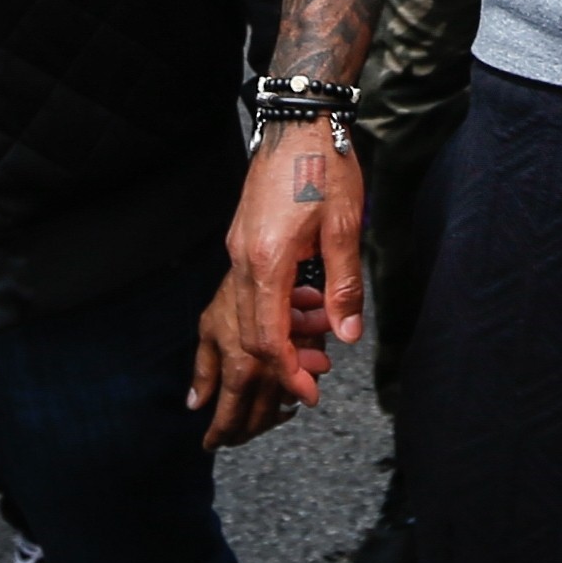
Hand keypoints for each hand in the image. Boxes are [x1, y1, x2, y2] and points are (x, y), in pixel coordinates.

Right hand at [192, 120, 361, 444]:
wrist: (301, 121)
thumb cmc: (327, 166)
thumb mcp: (345, 226)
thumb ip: (344, 285)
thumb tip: (346, 337)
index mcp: (266, 261)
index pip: (267, 338)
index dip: (285, 375)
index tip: (305, 399)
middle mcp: (241, 262)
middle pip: (235, 343)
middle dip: (235, 395)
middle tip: (228, 441)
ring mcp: (235, 254)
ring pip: (224, 326)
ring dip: (223, 372)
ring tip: (215, 415)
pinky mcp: (240, 246)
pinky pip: (227, 304)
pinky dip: (226, 337)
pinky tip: (223, 357)